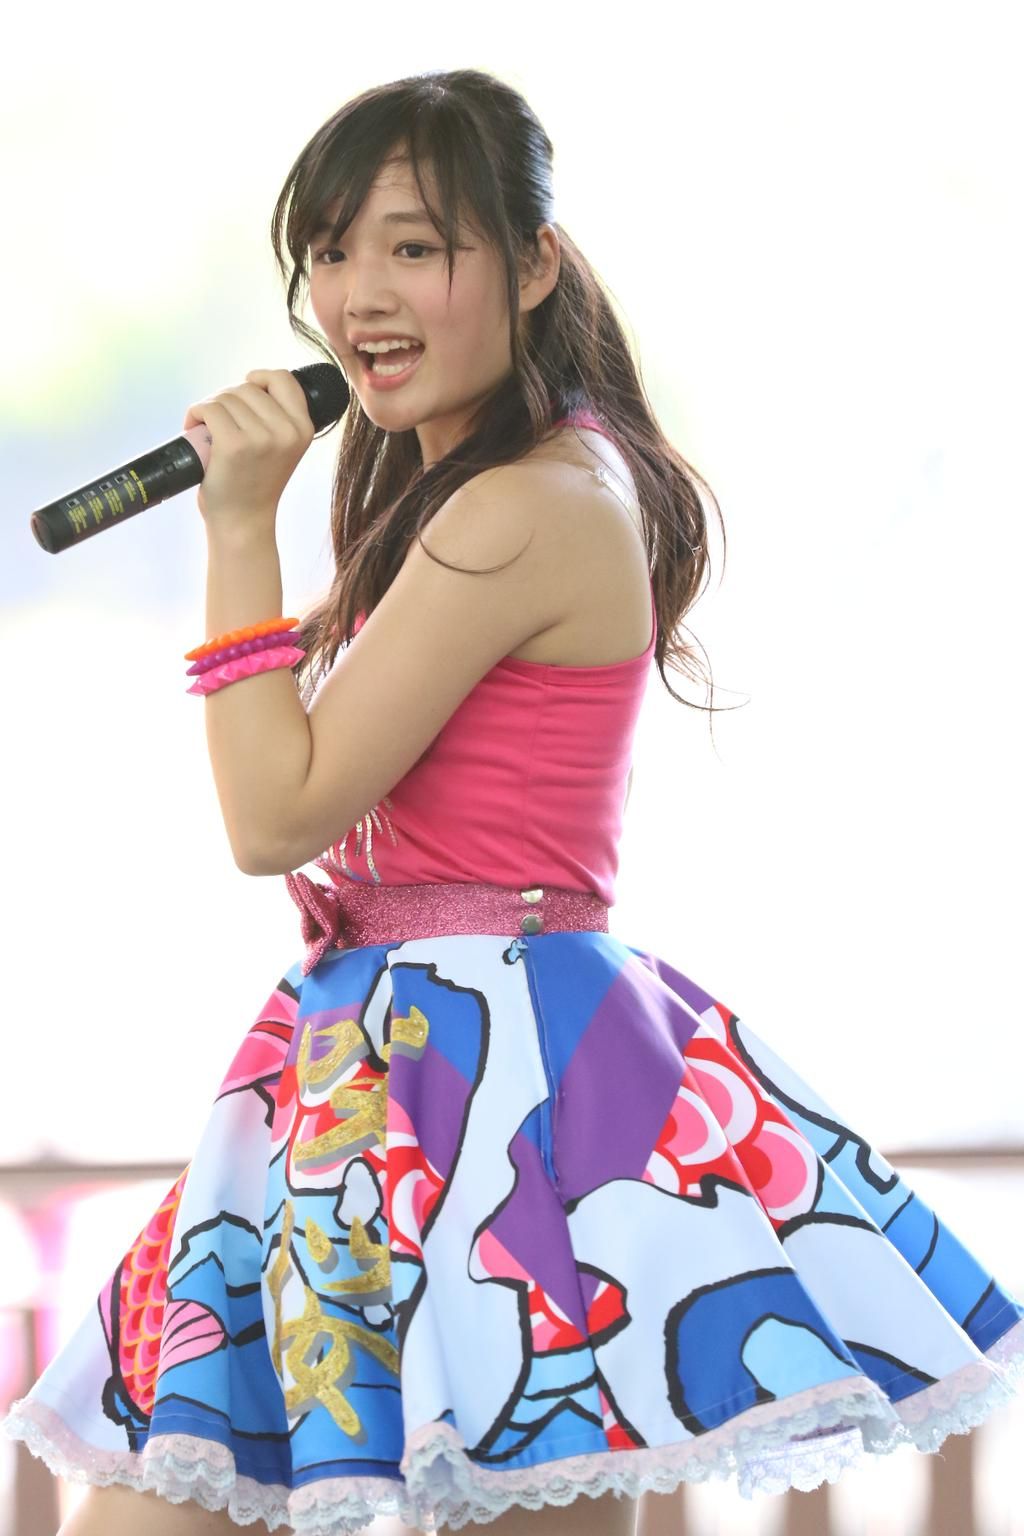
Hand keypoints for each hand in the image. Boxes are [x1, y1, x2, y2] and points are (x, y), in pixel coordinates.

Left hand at [182, 368, 315, 534]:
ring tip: (207, 431)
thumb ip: (277, 418)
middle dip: (227, 399)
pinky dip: (195, 414)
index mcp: (303, 429)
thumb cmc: (256, 485)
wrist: (243, 523)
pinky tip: (194, 430)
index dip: (261, 378)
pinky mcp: (233, 444)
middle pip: (247, 387)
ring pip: (226, 396)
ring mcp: (261, 438)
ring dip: (209, 408)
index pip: (284, 379)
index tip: (247, 388)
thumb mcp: (282, 448)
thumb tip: (249, 383)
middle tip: (219, 424)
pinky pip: (209, 408)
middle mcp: (286, 431)